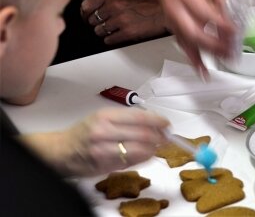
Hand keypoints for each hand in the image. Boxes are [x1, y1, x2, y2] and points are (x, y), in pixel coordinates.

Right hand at [26, 108, 168, 176]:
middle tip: (167, 137)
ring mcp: (103, 150)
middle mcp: (104, 132)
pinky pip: (130, 162)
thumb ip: (127, 120)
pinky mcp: (103, 165)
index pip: (139, 117)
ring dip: (153, 149)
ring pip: (139, 150)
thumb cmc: (84, 132)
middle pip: (142, 134)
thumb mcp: (103, 118)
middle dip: (159, 137)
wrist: (60, 151)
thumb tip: (154, 124)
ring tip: (157, 147)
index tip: (167, 124)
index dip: (157, 121)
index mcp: (106, 116)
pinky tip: (145, 155)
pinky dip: (142, 158)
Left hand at [81, 0, 166, 45]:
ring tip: (114, 29)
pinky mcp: (127, 32)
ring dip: (104, 32)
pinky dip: (112, 39)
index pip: (86, 6)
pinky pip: (109, 40)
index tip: (88, 17)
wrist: (166, 11)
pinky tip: (118, 35)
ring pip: (99, 31)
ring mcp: (120, 19)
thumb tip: (95, 8)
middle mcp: (114, 5)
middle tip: (104, 24)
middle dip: (97, 23)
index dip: (85, 14)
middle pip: (92, 20)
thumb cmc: (149, 2)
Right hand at [151, 0, 233, 74]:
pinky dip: (194, 61)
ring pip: (188, 43)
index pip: (205, 13)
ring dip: (207, 55)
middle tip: (232, 50)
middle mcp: (176, 10)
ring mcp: (173, 22)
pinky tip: (203, 72)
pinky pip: (183, 47)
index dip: (221, 24)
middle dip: (214, 45)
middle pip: (194, 33)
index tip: (235, 31)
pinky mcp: (174, 29)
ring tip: (226, 60)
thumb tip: (233, 15)